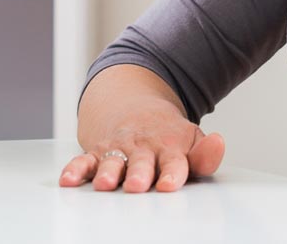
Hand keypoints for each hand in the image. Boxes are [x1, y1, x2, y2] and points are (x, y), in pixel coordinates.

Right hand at [60, 88, 223, 192]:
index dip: (172, 173)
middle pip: (141, 163)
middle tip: (138, 185)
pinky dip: (74, 169)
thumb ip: (204, 154)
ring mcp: (118, 149)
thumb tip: (218, 144)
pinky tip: (68, 180)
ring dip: (108, 172)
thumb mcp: (189, 138)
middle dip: (138, 173)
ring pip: (112, 162)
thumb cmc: (164, 132)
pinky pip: (84, 160)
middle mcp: (142, 148)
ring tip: (106, 184)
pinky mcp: (97, 152)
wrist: (130, 101)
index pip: (174, 162)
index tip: (170, 184)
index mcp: (169, 146)